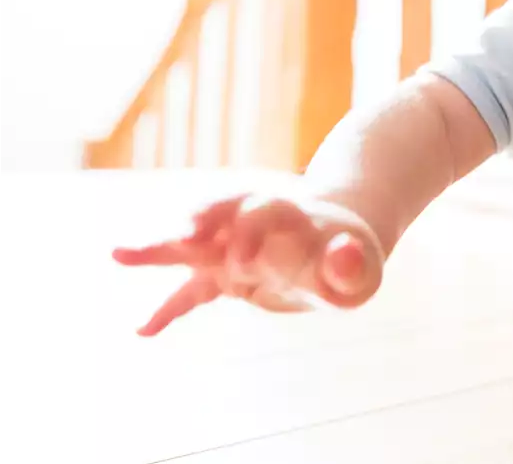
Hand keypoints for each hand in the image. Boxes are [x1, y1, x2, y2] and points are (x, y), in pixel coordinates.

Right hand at [112, 194, 383, 335]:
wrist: (336, 241)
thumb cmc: (350, 257)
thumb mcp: (361, 267)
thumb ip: (352, 265)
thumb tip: (346, 254)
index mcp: (290, 216)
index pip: (265, 212)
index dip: (250, 231)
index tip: (240, 263)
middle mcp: (255, 223)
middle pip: (221, 211)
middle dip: (200, 222)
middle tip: (178, 237)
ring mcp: (234, 246)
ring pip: (194, 242)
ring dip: (161, 247)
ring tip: (119, 253)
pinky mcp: (223, 273)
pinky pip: (192, 290)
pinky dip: (169, 309)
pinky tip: (143, 332)